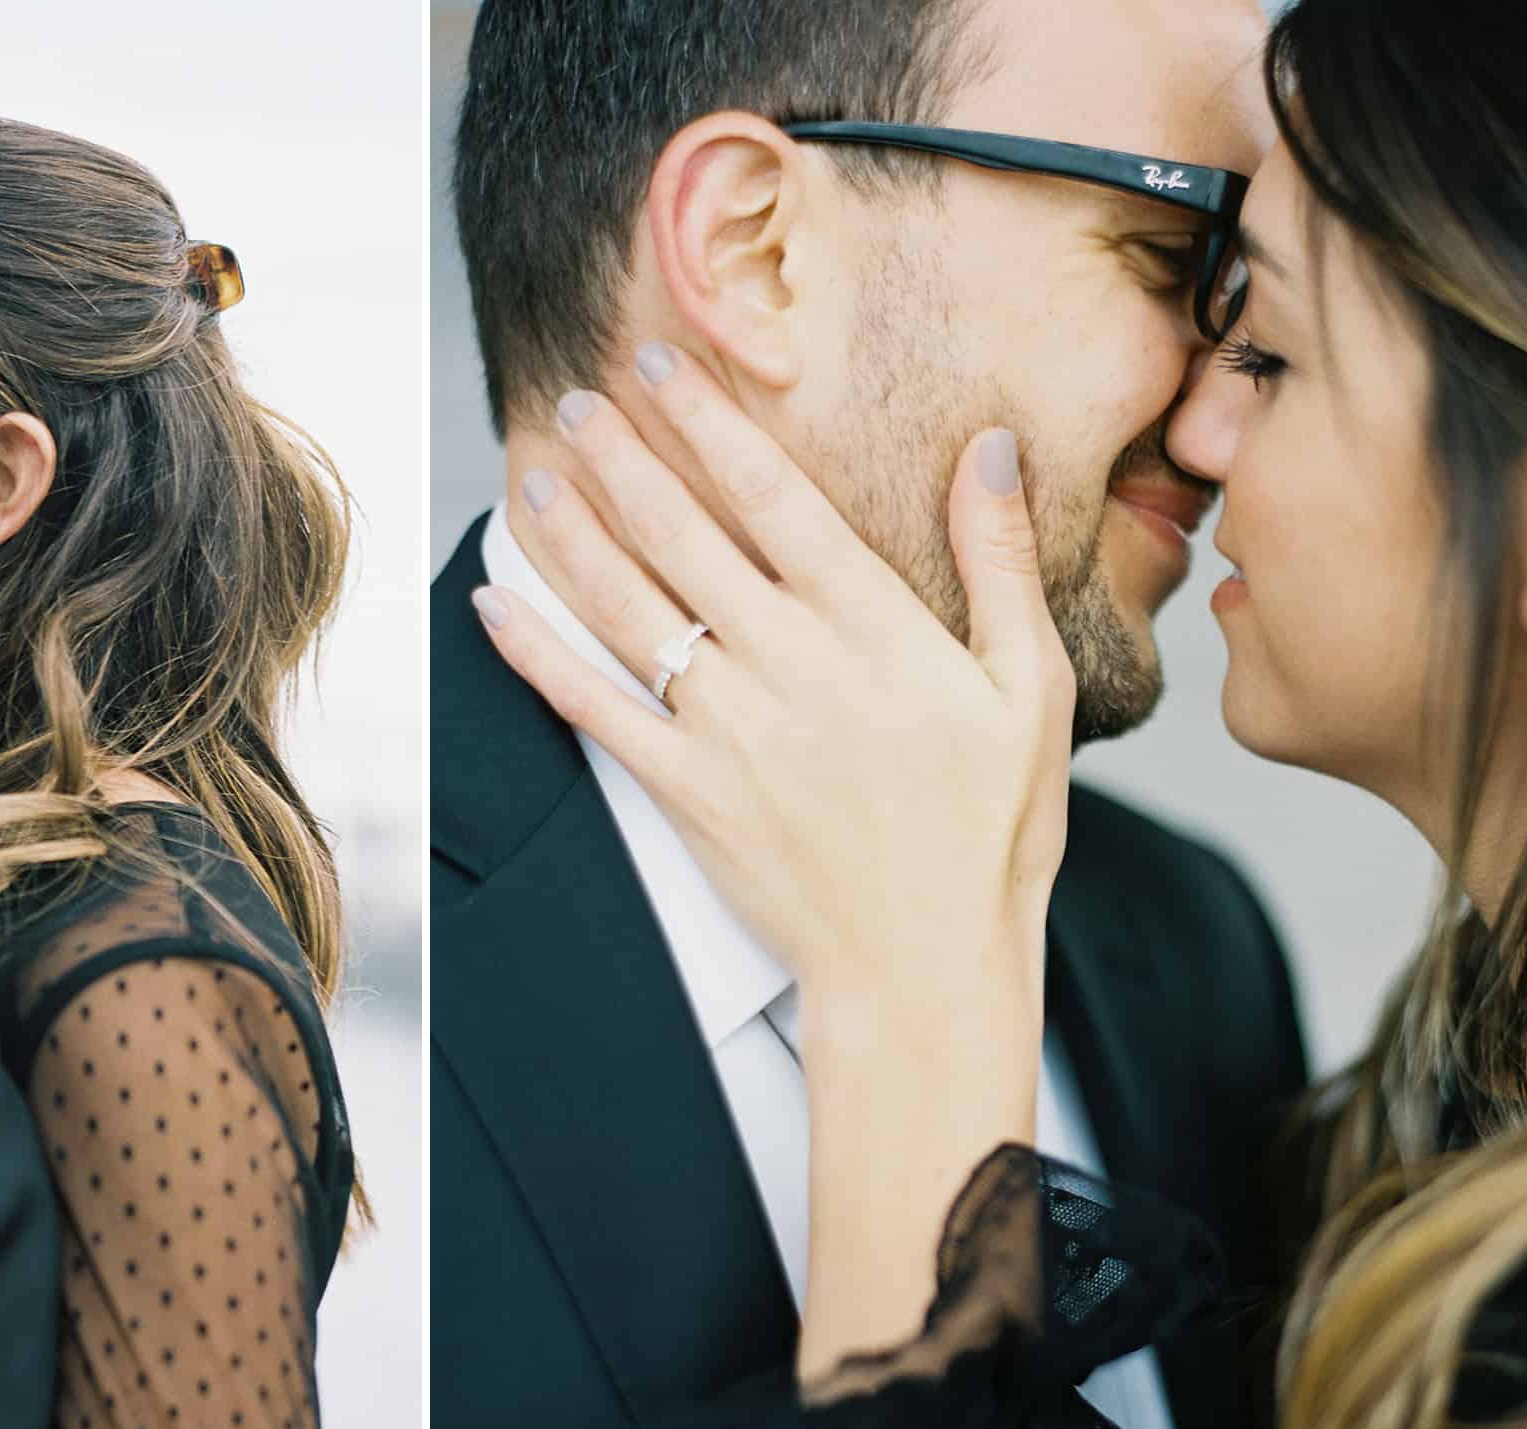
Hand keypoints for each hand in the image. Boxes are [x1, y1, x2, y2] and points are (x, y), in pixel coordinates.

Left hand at [475, 343, 1072, 1007]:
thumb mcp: (1030, 687)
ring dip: (573, 533)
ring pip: (627, 606)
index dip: (708, 422)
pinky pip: (593, 707)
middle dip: (621, 456)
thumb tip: (992, 446)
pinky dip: (536, 654)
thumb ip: (999, 560)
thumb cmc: (990, 833)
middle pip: (681, 534)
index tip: (663, 364)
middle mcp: (787, 662)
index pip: (773, 494)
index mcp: (871, 626)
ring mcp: (727, 728)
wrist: (925, 966)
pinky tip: (496, 604)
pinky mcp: (685, 791)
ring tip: (537, 470)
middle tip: (576, 397)